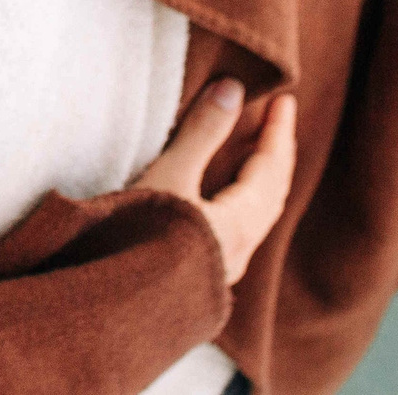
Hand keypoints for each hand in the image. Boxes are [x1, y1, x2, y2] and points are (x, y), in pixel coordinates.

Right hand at [134, 79, 296, 285]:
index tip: (284, 101)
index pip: (269, 171)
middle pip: (270, 197)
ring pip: (256, 218)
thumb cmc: (140, 238)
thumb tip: (232, 89)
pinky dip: (244, 202)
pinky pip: (240, 232)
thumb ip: (201, 134)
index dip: (277, 133)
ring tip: (255, 156)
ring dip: (261, 181)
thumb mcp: (169, 177)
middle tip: (276, 123)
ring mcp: (220, 269)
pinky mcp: (201, 279)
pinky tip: (227, 203)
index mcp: (238, 225)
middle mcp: (237, 251)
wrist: (113, 307)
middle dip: (276, 156)